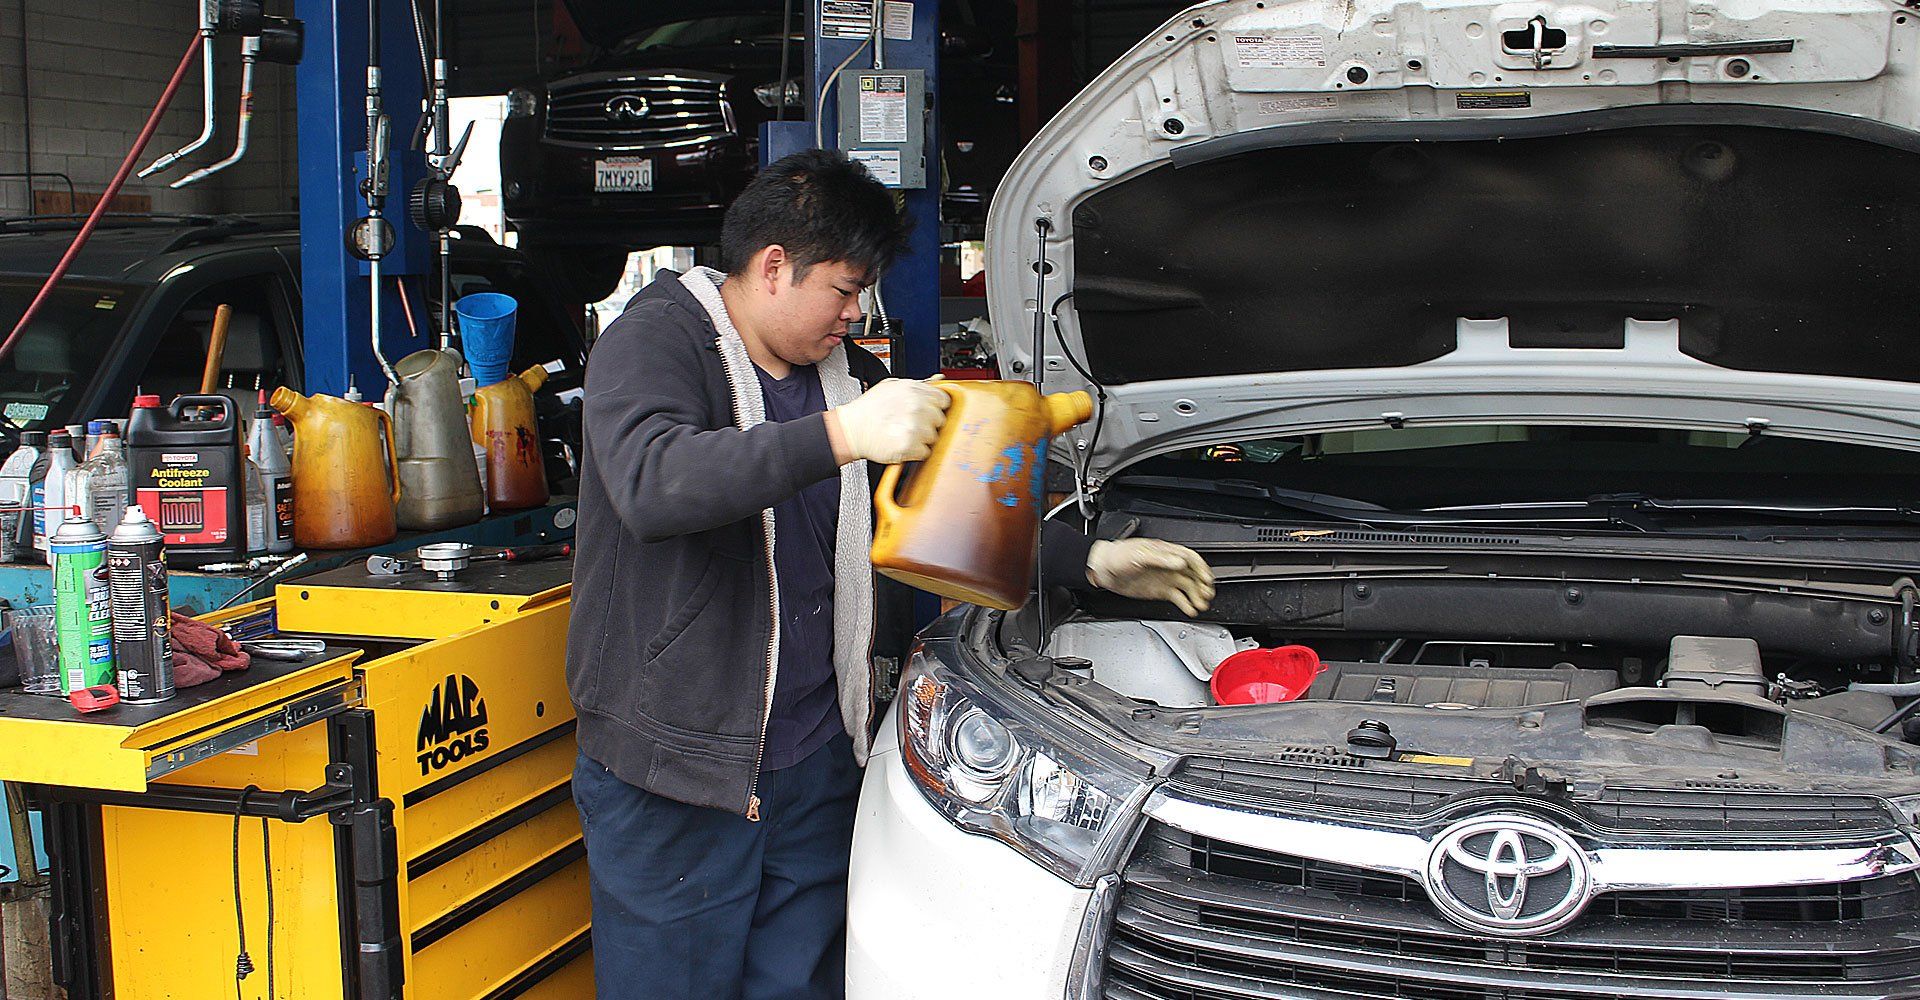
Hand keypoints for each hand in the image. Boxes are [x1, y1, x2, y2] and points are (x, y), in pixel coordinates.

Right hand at [827, 378, 949, 463]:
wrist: (851, 429)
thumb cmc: (868, 409)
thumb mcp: (891, 386)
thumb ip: (918, 384)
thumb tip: (938, 380)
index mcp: (914, 390)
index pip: (943, 399)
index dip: (936, 406)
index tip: (929, 411)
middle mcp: (917, 407)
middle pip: (940, 419)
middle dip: (928, 423)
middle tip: (911, 423)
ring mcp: (915, 427)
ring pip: (933, 437)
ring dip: (922, 438)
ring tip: (904, 433)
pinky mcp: (910, 446)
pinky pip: (925, 452)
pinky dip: (915, 451)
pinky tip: (902, 443)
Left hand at [1085, 538, 1214, 615]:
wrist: (1104, 570)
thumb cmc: (1118, 557)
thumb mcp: (1139, 555)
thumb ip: (1161, 559)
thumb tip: (1180, 563)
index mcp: (1166, 552)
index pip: (1190, 558)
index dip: (1201, 568)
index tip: (1206, 579)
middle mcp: (1169, 565)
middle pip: (1193, 574)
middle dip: (1203, 584)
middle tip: (1208, 594)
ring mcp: (1165, 578)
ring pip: (1188, 587)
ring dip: (1197, 596)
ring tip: (1201, 605)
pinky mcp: (1160, 590)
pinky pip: (1178, 598)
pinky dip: (1186, 604)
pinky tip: (1191, 610)